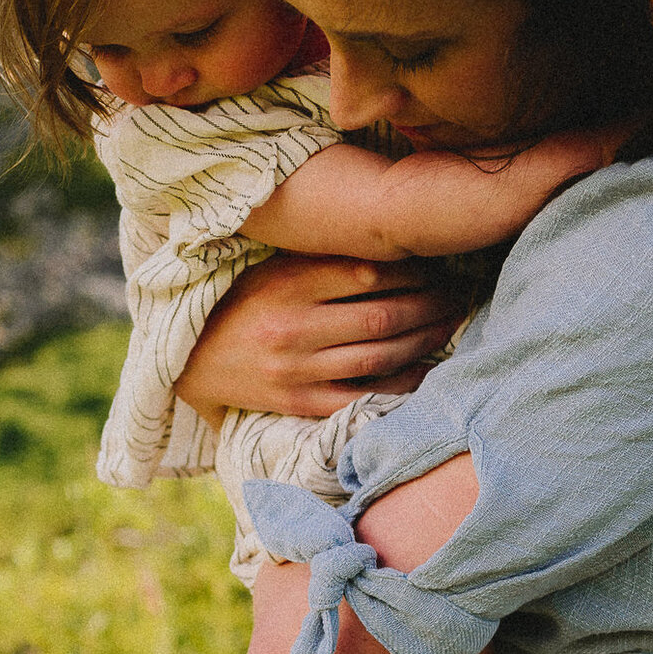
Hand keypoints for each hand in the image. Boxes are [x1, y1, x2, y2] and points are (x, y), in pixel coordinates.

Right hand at [176, 253, 460, 422]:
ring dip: (424, 340)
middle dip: (431, 306)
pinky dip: (400, 385)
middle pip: (382, 316)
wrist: (192, 361)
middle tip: (460, 297)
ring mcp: (296, 370)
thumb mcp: (274, 270)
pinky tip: (426, 371)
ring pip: (378, 355)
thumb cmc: (244, 306)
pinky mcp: (298, 404)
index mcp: (288, 284)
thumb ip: (324, 261)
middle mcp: (293, 328)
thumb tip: (393, 250)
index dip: (413, 272)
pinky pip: (362, 396)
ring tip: (450, 326)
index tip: (438, 267)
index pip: (368, 273)